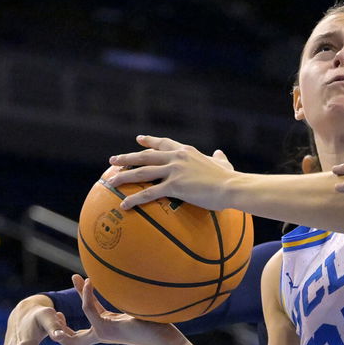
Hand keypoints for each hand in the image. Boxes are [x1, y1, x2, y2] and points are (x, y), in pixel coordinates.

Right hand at [50, 275, 181, 344]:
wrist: (164, 337)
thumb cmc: (155, 322)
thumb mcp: (133, 307)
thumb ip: (123, 297)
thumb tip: (121, 277)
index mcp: (108, 327)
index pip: (86, 320)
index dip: (76, 311)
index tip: (72, 293)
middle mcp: (103, 333)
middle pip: (72, 340)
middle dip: (59, 325)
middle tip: (55, 307)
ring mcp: (103, 333)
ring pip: (76, 326)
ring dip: (75, 299)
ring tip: (75, 277)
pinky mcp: (106, 328)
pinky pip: (89, 309)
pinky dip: (86, 294)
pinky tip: (90, 281)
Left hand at [105, 137, 235, 210]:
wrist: (232, 187)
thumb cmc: (230, 178)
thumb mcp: (223, 163)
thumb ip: (219, 158)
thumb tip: (219, 152)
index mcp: (186, 152)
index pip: (164, 143)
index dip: (150, 141)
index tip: (138, 140)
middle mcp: (176, 158)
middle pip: (146, 156)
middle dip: (127, 157)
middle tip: (113, 160)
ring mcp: (173, 171)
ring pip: (142, 172)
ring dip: (124, 176)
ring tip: (111, 181)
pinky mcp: (173, 186)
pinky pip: (148, 193)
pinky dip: (135, 198)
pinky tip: (124, 204)